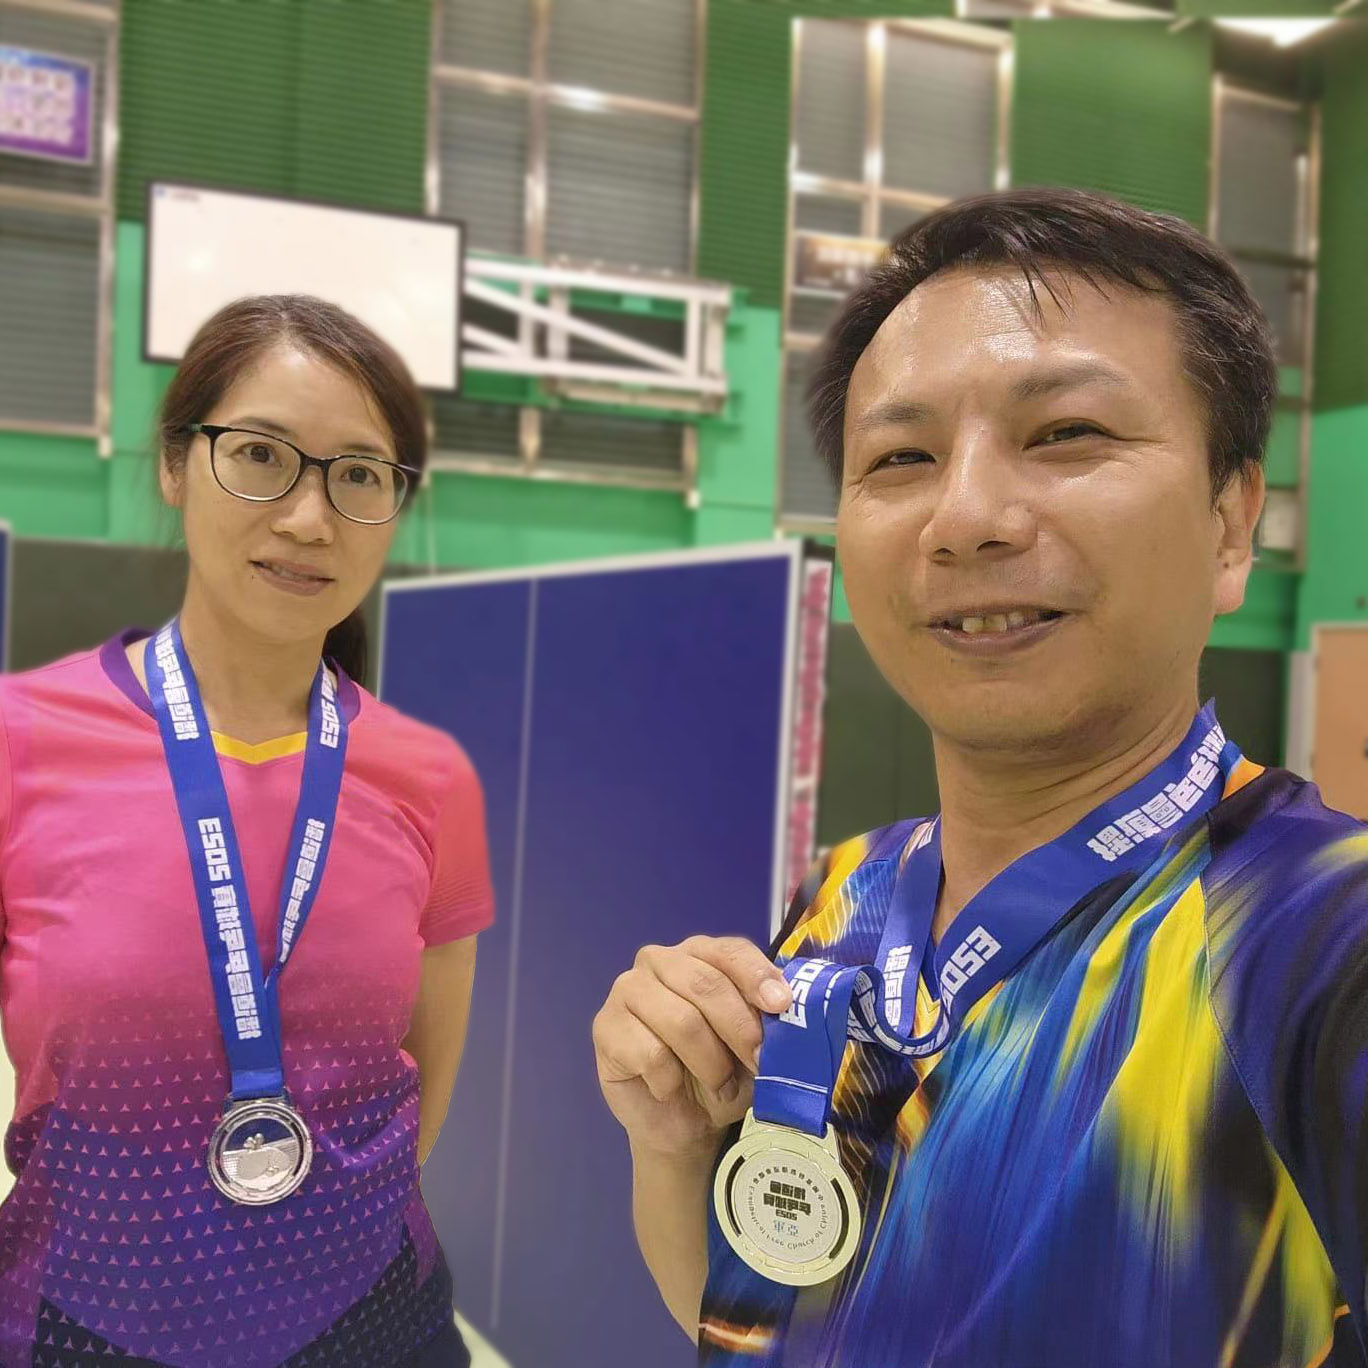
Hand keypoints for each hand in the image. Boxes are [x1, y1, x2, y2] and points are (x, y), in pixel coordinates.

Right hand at [593, 936, 792, 1160]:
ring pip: (681, 1021)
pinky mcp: (605, 1026)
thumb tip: (786, 1009)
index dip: (757, 976)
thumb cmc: (723, 1072)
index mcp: (701, 953)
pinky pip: (649, 1053)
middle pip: (706, 985)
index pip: (730, 951)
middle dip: (739, 1029)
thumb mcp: (756, 1046)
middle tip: (758, 1063)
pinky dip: (670, 1080)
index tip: (781, 1005)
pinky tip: (670, 1087)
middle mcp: (661, 960)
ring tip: (717, 1084)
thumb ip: (768, 1022)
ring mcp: (627, 989)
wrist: (683, 1122)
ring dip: (709, 1063)